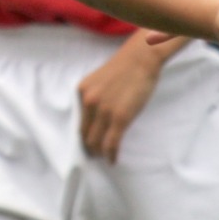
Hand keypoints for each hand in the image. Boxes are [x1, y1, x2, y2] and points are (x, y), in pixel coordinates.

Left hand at [78, 44, 162, 163]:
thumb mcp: (98, 81)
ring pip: (96, 142)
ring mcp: (104, 111)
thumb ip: (92, 98)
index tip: (85, 145)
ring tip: (104, 158)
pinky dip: (111, 155)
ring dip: (99, 153)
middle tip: (94, 155)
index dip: (81, 136)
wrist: (141, 59)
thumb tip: (93, 120)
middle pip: (84, 134)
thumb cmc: (124, 69)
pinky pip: (111, 143)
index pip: (77, 122)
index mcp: (81, 92)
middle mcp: (88, 102)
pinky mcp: (120, 118)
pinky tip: (113, 160)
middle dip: (89, 148)